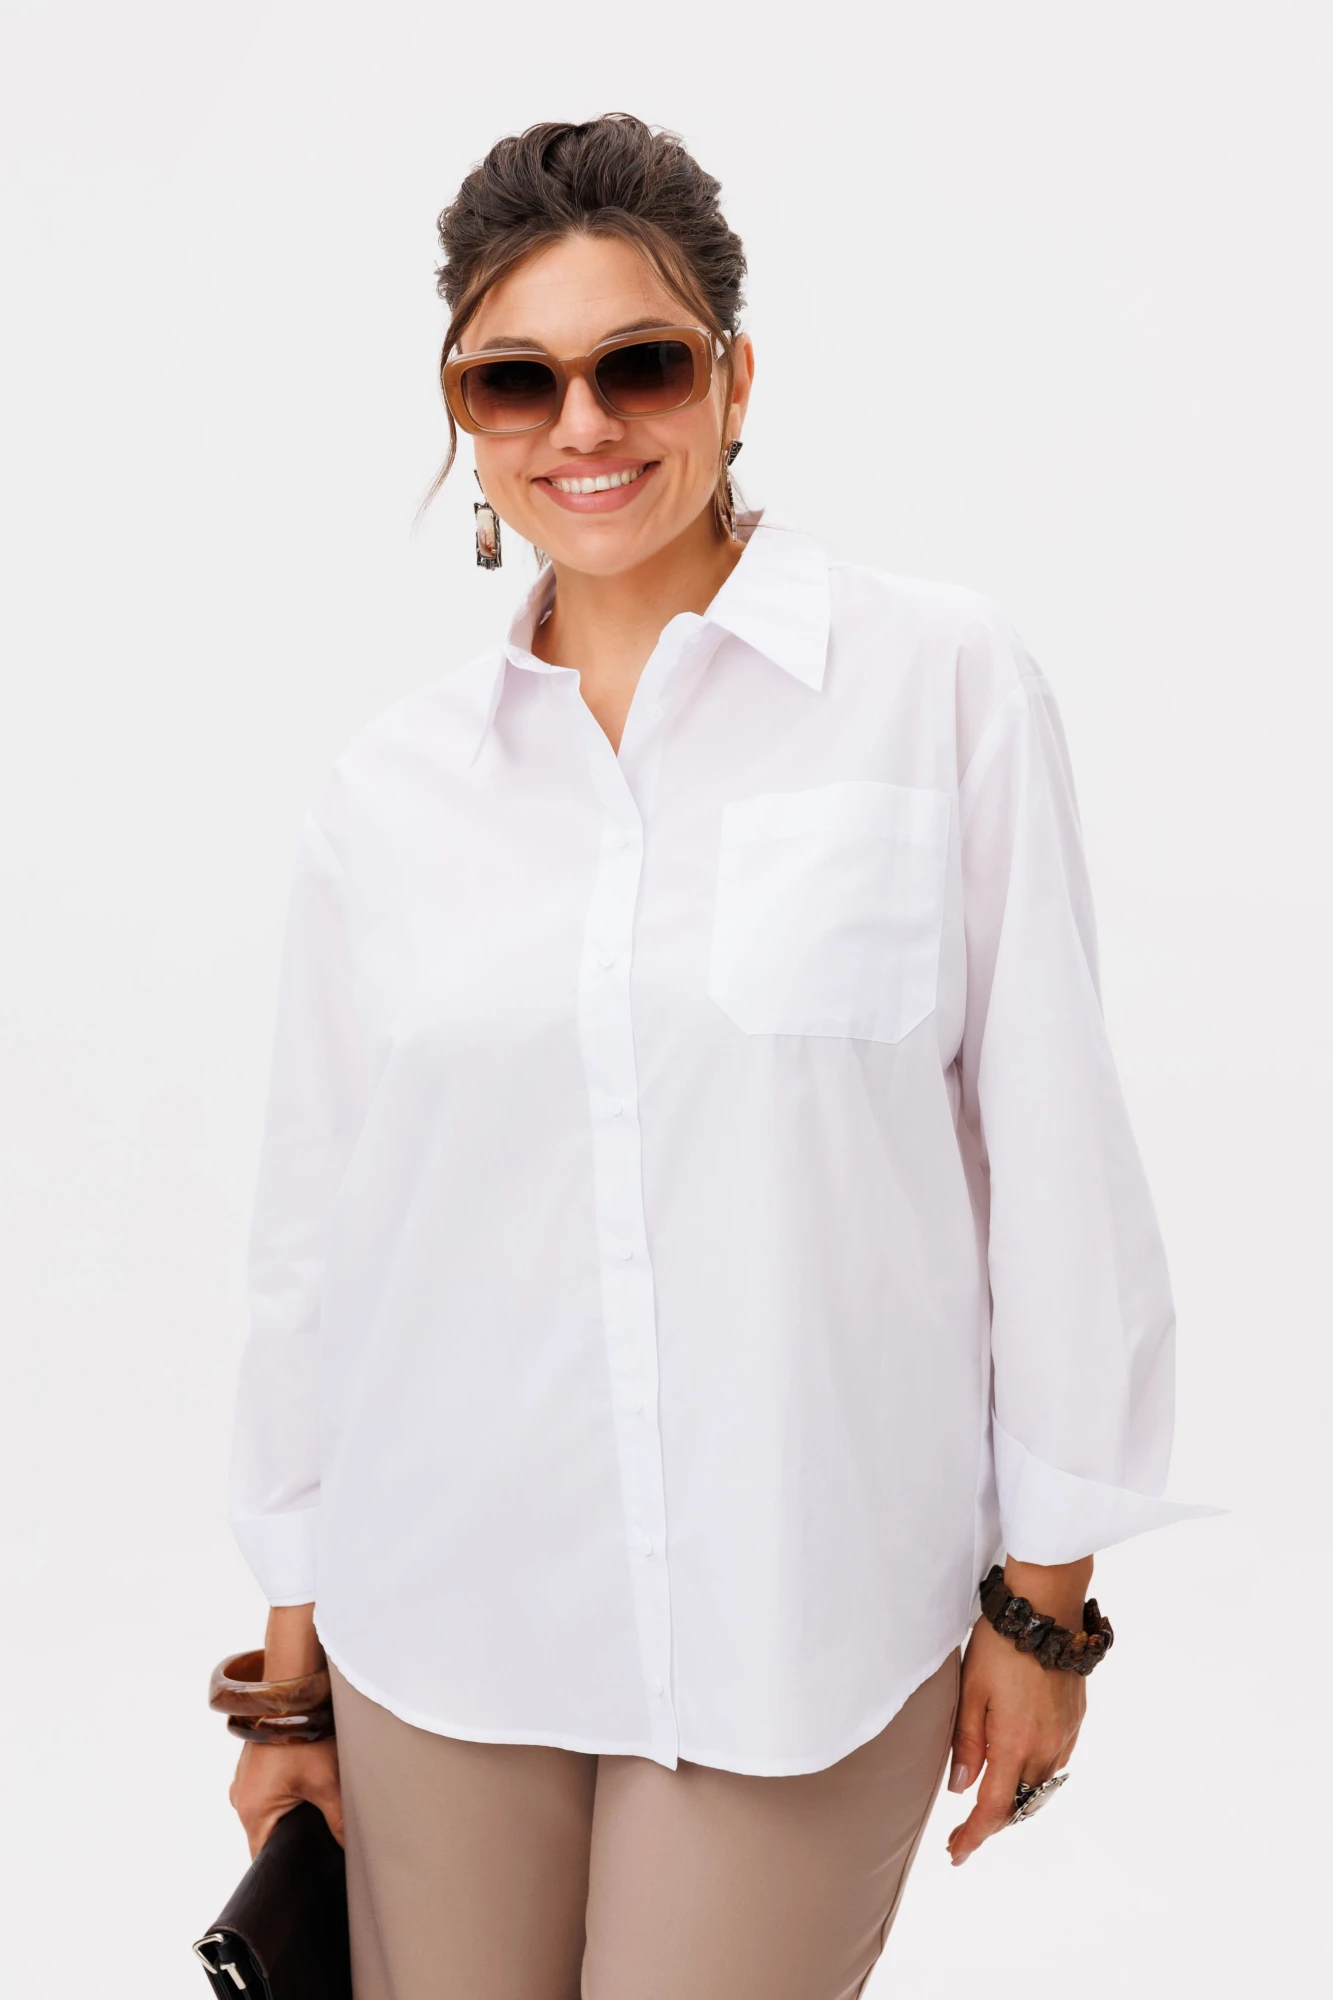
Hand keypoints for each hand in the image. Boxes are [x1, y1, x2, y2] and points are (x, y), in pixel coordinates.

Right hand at [229, 1736, 344, 1858]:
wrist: (289, 1692)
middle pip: (266, 1836)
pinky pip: (267, 1792)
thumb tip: (350, 1848)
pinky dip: (284, 1794)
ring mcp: (245, 1781)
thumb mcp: (327, 1782)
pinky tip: (306, 1785)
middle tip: (318, 1837)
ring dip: (289, 1813)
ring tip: (314, 1808)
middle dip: (291, 1838)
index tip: (305, 1867)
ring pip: (268, 1812)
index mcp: (251, 1811)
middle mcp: (240, 1798)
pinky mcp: (253, 1767)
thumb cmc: (302, 1735)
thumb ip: (339, 1821)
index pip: (263, 1859)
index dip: (285, 1865)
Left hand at [945, 1558, 1089, 1866]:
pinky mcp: (1075, 1720)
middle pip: (1020, 1804)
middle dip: (993, 1821)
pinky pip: (1055, 1763)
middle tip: (965, 1830)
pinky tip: (1020, 1767)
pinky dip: (1035, 1776)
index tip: (956, 1852)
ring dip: (1016, 1799)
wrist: (1045, 1609)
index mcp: (1015, 1744)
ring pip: (1040, 1787)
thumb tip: (961, 1787)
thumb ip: (967, 1742)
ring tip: (989, 1801)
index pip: (994, 1808)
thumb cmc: (1000, 1644)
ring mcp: (1065, 1735)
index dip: (974, 1836)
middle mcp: (1046, 1748)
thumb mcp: (970, 1690)